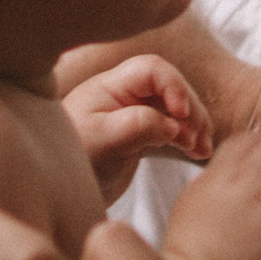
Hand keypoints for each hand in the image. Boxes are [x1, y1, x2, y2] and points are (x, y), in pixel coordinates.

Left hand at [56, 10, 260, 143]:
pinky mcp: (142, 136)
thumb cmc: (74, 158)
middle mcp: (125, 95)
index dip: (174, 87)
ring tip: (202, 149)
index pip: (152, 69)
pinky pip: (174, 128)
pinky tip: (198, 153)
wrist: (57, 190)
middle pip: (170, 87)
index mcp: (111, 86)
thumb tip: (173, 126)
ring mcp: (135, 114)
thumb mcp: (101, 141)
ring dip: (195, 124)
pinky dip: (189, 138)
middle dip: (190, 109)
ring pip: (176, 108)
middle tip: (196, 140)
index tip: (180, 116)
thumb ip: (136, 126)